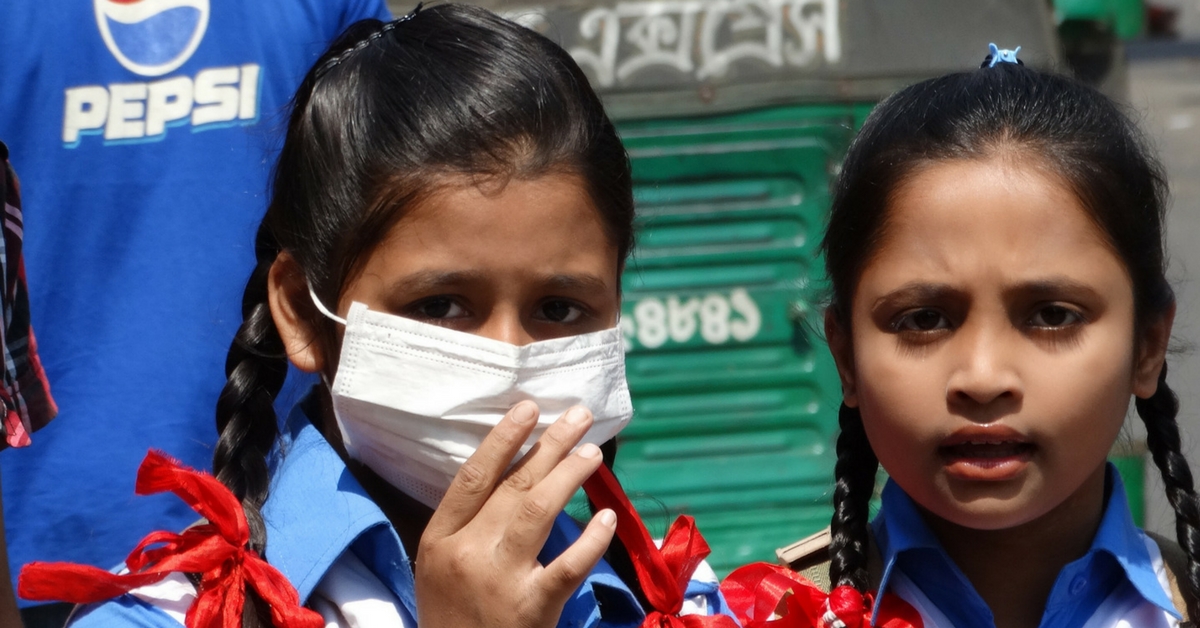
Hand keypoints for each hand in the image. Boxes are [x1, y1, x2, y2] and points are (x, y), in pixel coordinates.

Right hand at [416, 401, 616, 627]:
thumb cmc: (455, 618)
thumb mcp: (441, 569)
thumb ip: (468, 526)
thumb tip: (512, 470)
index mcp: (439, 540)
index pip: (473, 476)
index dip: (503, 438)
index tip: (530, 407)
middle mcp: (466, 554)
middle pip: (512, 485)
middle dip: (550, 445)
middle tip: (580, 416)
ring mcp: (498, 581)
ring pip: (538, 511)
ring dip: (570, 475)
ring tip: (593, 453)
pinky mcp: (530, 610)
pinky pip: (567, 567)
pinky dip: (591, 540)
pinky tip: (608, 517)